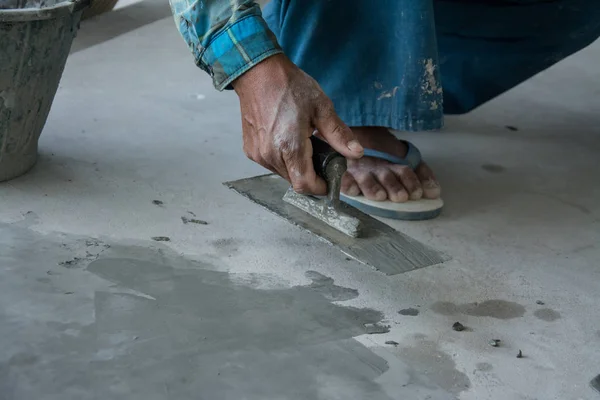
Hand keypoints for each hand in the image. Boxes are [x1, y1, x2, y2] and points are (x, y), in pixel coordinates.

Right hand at [232, 54, 362, 194]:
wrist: (258, 73)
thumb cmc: (289, 87)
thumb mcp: (321, 108)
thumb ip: (339, 135)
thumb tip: (357, 153)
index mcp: (289, 146)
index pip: (305, 185)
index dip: (320, 187)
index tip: (330, 180)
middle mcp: (270, 155)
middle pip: (295, 181)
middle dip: (311, 175)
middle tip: (321, 156)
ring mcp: (258, 154)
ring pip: (283, 174)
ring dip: (297, 167)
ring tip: (305, 145)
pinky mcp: (251, 150)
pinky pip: (271, 164)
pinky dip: (283, 159)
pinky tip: (288, 141)